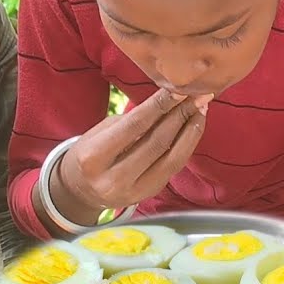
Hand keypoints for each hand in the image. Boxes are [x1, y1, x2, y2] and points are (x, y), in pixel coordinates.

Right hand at [46, 89, 208, 225]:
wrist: (82, 191)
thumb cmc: (91, 152)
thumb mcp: (101, 132)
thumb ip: (132, 120)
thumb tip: (169, 99)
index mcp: (94, 157)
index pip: (134, 125)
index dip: (160, 105)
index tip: (179, 89)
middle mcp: (114, 178)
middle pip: (157, 142)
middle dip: (181, 115)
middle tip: (198, 95)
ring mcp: (134, 191)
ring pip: (172, 158)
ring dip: (191, 130)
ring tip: (201, 109)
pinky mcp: (149, 194)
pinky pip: (174, 167)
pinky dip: (187, 145)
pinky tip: (193, 128)